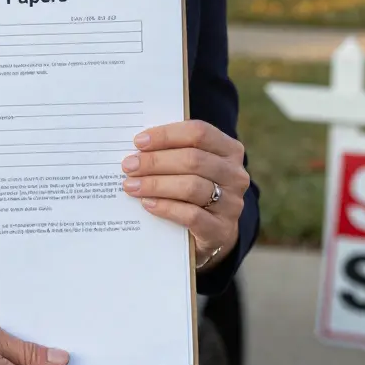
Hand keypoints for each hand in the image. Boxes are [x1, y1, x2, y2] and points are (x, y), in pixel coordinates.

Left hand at [121, 120, 250, 269]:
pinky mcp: (222, 229)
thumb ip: (173, 152)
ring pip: (191, 187)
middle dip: (155, 161)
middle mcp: (236, 175)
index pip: (199, 133)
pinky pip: (191, 215)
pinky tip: (147, 204)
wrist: (212, 232)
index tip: (139, 142)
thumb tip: (138, 147)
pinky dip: (166, 207)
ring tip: (131, 186)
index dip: (167, 135)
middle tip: (129, 166)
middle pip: (193, 160)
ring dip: (156, 184)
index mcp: (230, 150)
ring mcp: (232, 203)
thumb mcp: (191, 167)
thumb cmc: (195, 190)